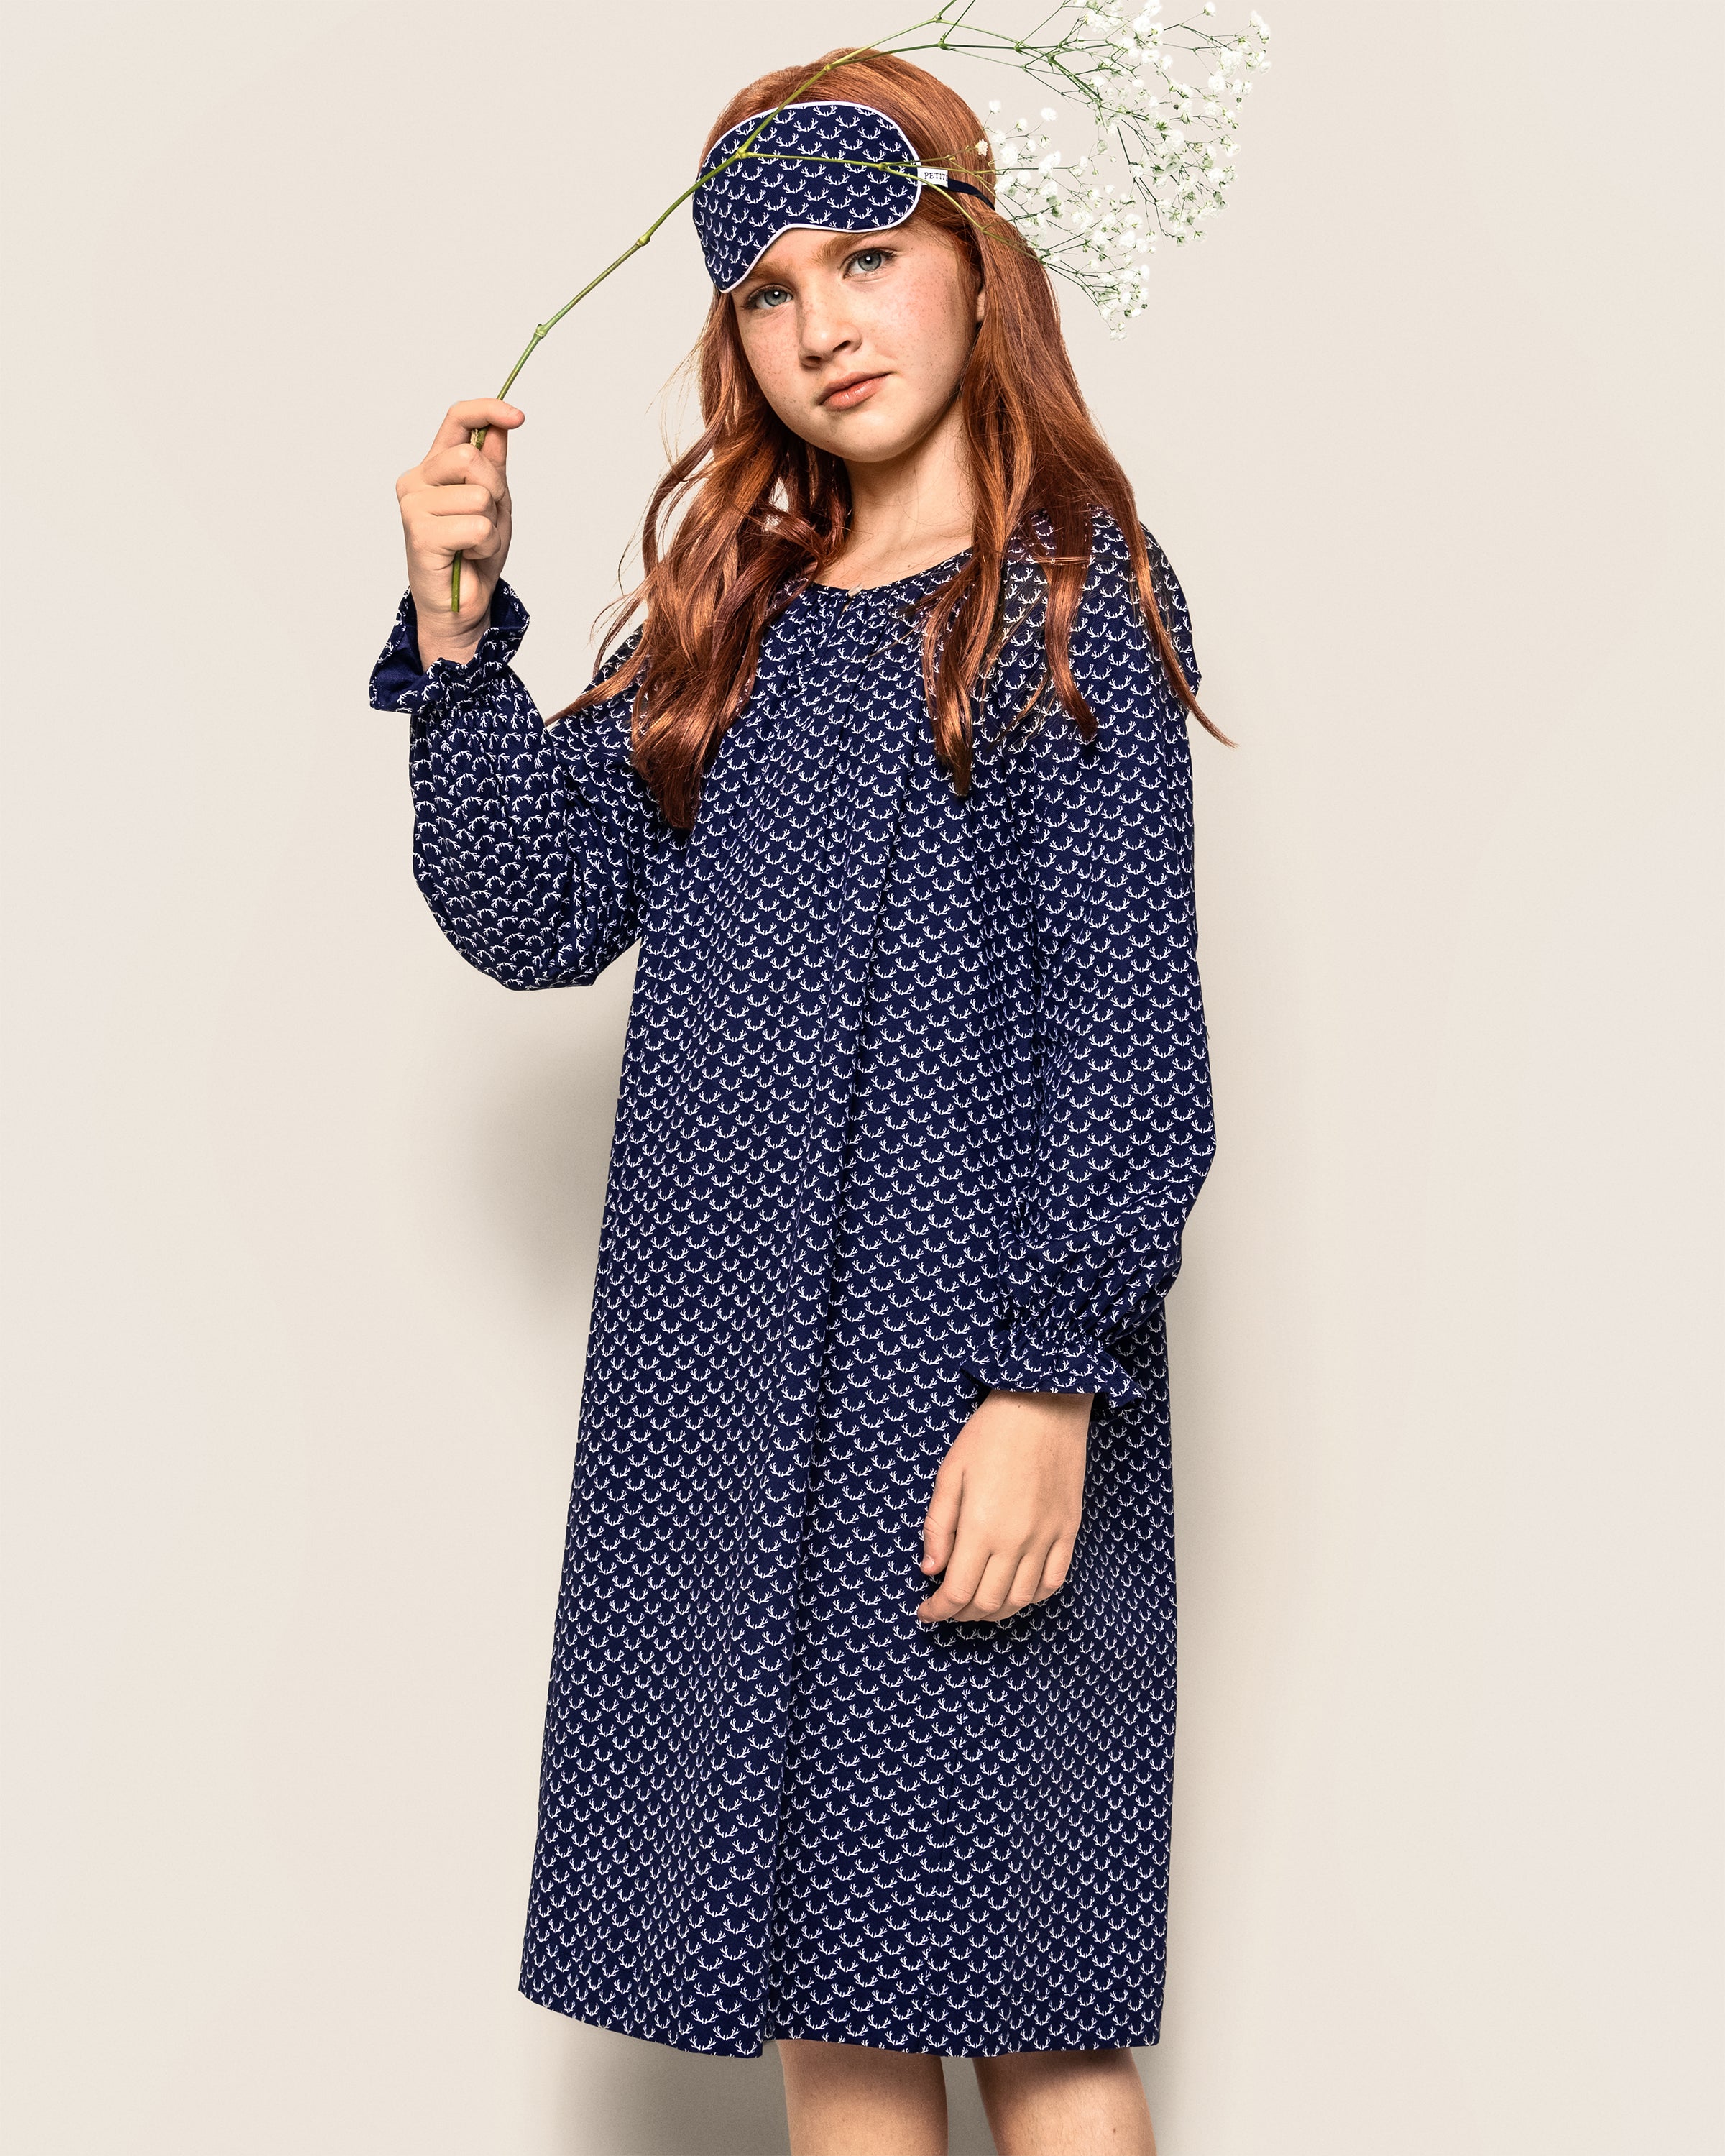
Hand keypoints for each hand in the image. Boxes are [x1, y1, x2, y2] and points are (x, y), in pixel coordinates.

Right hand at [394, 398, 523, 667]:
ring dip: (491, 525)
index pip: (456, 419)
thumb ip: (493, 464)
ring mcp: (413, 506)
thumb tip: (500, 425)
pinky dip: (485, 545)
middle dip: (494, 489)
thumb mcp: (494, 502)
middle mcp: (417, 481)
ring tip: (475, 542)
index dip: (487, 410)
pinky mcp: (419, 534)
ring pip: (477, 495)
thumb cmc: (473, 554)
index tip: (518, 417)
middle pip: (469, 457)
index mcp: (434, 467)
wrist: (462, 605)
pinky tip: (469, 556)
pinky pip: (475, 526)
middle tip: (487, 518)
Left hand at [916, 1389, 1093, 1623]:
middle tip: (946, 1609)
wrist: (1044, 1404)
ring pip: (1021, 1600)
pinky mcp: (1069, 1530)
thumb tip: (930, 1570)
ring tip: (975, 1606)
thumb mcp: (950, 1474)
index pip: (957, 1592)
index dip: (938, 1611)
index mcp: (981, 1527)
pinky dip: (1032, 1598)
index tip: (925, 1611)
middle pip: (988, 1603)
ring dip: (994, 1612)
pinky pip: (1054, 1582)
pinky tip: (1015, 1593)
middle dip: (961, 1615)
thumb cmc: (990, 1434)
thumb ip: (937, 1526)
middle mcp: (1016, 1541)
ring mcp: (1047, 1538)